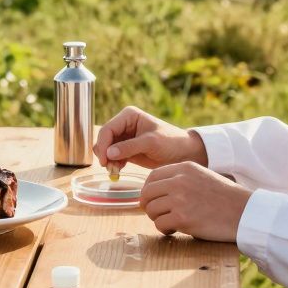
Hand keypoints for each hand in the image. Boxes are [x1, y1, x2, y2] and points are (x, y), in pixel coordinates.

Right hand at [93, 106, 208, 171]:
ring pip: (106, 149)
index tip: (104, 161)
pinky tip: (119, 170)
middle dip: (104, 154)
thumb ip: (129, 147)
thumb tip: (108, 154)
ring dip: (108, 160)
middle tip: (110, 169)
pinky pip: (112, 156)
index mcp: (129, 116)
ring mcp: (124, 137)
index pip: (108, 129)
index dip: (103, 145)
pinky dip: (113, 163)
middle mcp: (124, 124)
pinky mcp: (126, 149)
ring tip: (115, 171)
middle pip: (104, 139)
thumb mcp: (151, 143)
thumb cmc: (171, 142)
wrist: (184, 153)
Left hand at [139, 161, 250, 241]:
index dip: (148, 190)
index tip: (151, 200)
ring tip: (171, 222)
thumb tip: (156, 189)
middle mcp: (179, 181)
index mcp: (184, 168)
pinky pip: (160, 224)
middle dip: (149, 206)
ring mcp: (179, 199)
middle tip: (158, 214)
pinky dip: (165, 230)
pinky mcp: (182, 218)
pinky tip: (175, 230)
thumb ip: (180, 178)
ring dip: (158, 219)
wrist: (244, 213)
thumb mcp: (202, 176)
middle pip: (147, 193)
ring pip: (151, 210)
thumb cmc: (225, 198)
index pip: (152, 177)